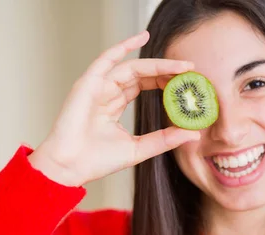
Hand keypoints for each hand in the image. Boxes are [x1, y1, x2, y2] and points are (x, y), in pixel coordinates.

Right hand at [28, 30, 199, 186]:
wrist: (71, 167)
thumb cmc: (97, 160)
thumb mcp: (139, 148)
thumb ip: (165, 139)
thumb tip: (193, 133)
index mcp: (115, 105)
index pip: (144, 85)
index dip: (165, 81)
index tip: (187, 83)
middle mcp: (107, 92)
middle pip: (141, 74)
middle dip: (166, 71)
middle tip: (190, 70)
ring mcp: (97, 86)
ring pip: (131, 67)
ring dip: (157, 64)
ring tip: (181, 65)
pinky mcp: (87, 84)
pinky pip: (106, 59)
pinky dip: (123, 47)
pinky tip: (142, 38)